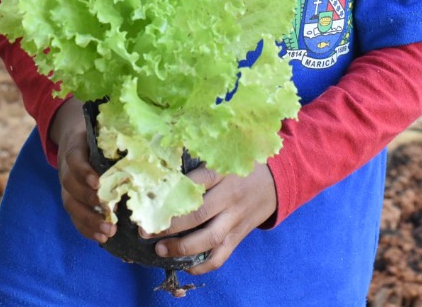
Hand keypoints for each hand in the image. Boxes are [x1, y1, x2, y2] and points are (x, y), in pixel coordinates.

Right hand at [48, 98, 115, 243]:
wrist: (74, 137)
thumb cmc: (95, 135)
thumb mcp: (102, 131)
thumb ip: (116, 137)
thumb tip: (149, 140)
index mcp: (75, 149)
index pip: (74, 159)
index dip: (83, 172)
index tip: (98, 182)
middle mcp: (67, 170)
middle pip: (71, 187)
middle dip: (90, 202)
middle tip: (110, 214)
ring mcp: (67, 187)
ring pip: (72, 206)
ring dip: (90, 221)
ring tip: (108, 232)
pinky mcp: (71, 201)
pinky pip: (75, 218)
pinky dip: (87, 229)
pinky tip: (102, 238)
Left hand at [142, 163, 276, 274]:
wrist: (276, 179)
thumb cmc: (239, 164)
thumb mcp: (222, 155)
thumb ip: (198, 163)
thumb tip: (162, 169)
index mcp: (223, 172)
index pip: (194, 184)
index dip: (170, 195)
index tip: (148, 202)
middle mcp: (230, 196)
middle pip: (198, 214)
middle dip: (170, 226)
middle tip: (146, 231)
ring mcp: (236, 218)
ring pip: (210, 239)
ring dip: (183, 248)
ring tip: (160, 250)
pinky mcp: (240, 235)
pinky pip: (222, 255)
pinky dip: (203, 265)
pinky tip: (186, 266)